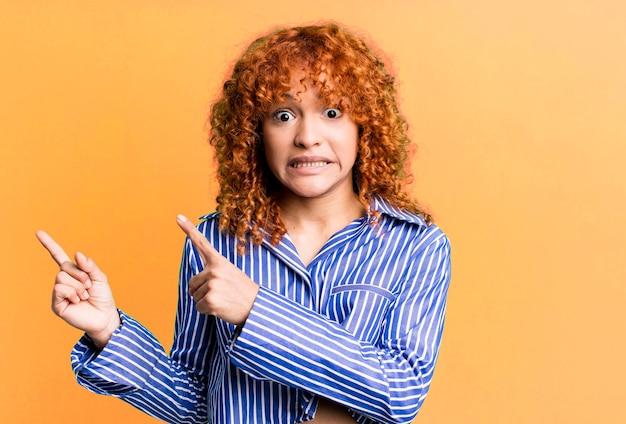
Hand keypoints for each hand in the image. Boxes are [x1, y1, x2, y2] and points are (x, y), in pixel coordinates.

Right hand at [36, 230, 120, 348]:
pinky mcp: (56, 303)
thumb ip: (89, 265)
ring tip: (84, 295)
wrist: (104, 317)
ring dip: (78, 286)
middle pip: (65, 267)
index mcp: (74, 272)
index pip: (58, 256)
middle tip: (89, 286)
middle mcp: (64, 281)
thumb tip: (77, 254)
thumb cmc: (102, 297)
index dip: (49, 244)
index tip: (38, 232)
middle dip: (81, 275)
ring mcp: (59, 292)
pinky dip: (72, 293)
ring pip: (61, 277)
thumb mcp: (100, 277)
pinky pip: (59, 289)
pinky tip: (77, 301)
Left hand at [176, 214, 258, 325]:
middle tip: (221, 293)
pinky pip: (198, 307)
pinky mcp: (210, 300)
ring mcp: (212, 285)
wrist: (256, 307)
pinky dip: (207, 311)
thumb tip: (192, 285)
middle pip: (192, 282)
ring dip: (206, 301)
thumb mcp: (230, 273)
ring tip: (223, 299)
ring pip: (195, 296)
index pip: (201, 243)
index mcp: (219, 262)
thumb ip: (212, 272)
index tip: (178, 216)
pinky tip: (220, 308)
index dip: (188, 229)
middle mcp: (214, 271)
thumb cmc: (242, 291)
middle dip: (201, 290)